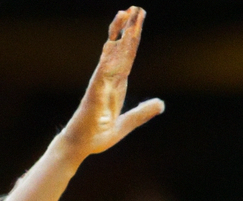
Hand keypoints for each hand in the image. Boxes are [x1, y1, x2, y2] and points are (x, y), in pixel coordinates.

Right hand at [59, 8, 163, 161]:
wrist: (81, 145)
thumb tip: (160, 103)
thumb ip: (143, 113)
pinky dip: (107, 57)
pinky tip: (112, 43)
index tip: (139, 21)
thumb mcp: (128, 123)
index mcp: (117, 85)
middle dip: (129, 29)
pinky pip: (101, 71)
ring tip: (124, 15)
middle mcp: (107, 79)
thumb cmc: (99, 134)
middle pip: (121, 49)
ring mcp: (99, 83)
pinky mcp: (93, 92)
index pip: (128, 57)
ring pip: (111, 53)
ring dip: (118, 34)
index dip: (134, 39)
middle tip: (137, 8)